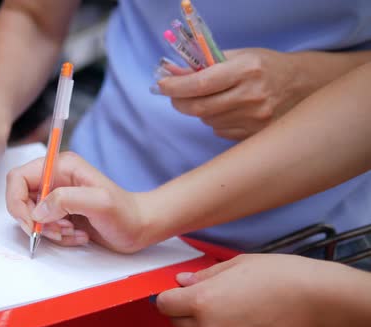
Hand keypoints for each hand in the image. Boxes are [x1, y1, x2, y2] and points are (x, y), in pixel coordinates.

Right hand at [5, 152, 147, 252]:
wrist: (139, 228)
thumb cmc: (125, 213)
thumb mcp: (99, 203)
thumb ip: (67, 200)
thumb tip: (39, 210)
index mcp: (61, 166)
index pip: (19, 177)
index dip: (17, 201)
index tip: (31, 222)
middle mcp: (55, 178)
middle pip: (22, 199)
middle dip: (36, 220)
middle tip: (58, 231)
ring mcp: (57, 196)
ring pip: (32, 216)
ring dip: (49, 231)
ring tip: (73, 232)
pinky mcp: (60, 213)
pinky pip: (44, 227)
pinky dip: (58, 237)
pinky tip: (79, 235)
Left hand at [156, 254, 359, 326]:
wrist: (317, 301)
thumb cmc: (281, 277)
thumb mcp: (237, 265)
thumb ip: (205, 276)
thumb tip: (183, 282)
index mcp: (204, 301)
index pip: (164, 305)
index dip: (168, 297)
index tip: (175, 292)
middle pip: (176, 323)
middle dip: (182, 310)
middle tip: (199, 298)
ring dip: (198, 324)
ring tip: (221, 309)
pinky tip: (233, 320)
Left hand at [158, 48, 304, 139]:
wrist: (300, 86)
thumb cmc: (264, 67)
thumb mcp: (238, 56)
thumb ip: (204, 64)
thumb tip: (171, 73)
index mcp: (246, 70)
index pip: (202, 83)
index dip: (177, 87)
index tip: (161, 86)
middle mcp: (252, 96)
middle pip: (200, 108)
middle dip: (179, 102)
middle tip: (174, 97)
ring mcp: (255, 119)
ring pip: (208, 121)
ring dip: (201, 111)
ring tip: (214, 99)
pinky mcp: (255, 135)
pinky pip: (220, 131)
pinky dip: (216, 121)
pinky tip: (229, 110)